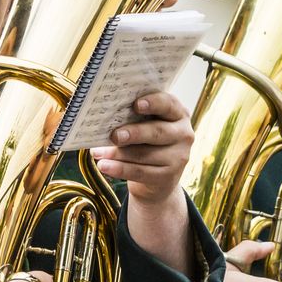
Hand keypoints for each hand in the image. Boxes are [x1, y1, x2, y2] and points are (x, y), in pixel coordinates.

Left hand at [90, 91, 193, 207]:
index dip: (153, 103)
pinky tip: (104, 166)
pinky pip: (141, 172)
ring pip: (145, 154)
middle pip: (158, 131)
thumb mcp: (147, 125)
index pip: (168, 104)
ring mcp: (179, 157)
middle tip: (114, 135)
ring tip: (98, 152)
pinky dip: (119, 169)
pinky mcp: (169, 177)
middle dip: (134, 133)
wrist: (157, 178)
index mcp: (178, 114)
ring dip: (118, 154)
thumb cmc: (147, 142)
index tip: (136, 104)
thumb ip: (135, 118)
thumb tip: (105, 117)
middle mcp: (183, 134)